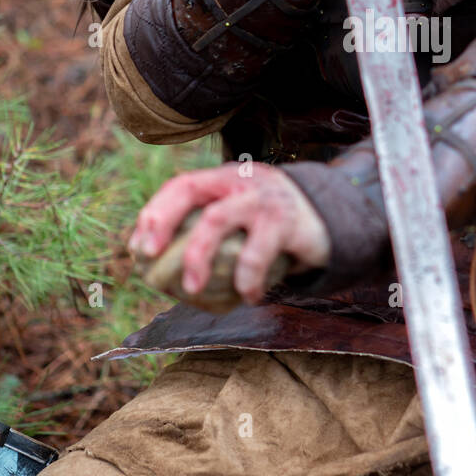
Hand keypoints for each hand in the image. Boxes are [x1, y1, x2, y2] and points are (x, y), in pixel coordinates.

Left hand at [129, 162, 329, 304]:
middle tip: (150, 258)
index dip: (155, 213)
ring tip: (191, 290)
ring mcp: (265, 199)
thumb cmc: (277, 227)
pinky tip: (247, 297)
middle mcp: (242, 181)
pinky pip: (256, 254)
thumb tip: (161, 267)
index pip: (181, 184)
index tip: (139, 248)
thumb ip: (213, 228)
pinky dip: (246, 280)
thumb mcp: (245, 216)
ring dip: (197, 257)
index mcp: (226, 179)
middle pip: (191, 189)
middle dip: (163, 222)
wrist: (337, 219)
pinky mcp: (288, 222)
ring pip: (217, 219)